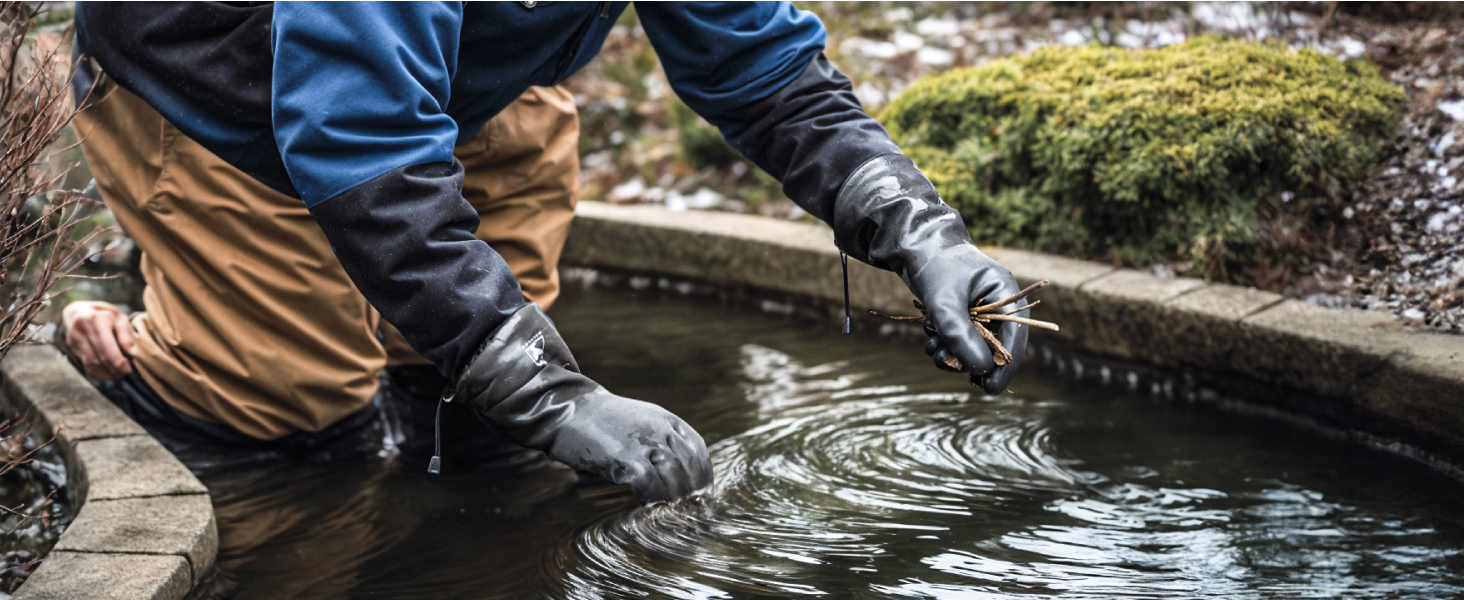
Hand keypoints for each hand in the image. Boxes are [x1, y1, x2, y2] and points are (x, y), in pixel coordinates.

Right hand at [60, 301, 135, 379]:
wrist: (80, 312)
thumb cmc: (106, 315)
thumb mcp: (120, 318)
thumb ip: (126, 334)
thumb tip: (132, 353)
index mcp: (97, 320)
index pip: (107, 347)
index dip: (119, 362)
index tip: (129, 368)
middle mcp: (82, 330)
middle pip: (99, 358)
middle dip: (114, 369)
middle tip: (126, 372)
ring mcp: (75, 340)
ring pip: (91, 364)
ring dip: (107, 373)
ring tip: (119, 373)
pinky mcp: (72, 348)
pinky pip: (86, 366)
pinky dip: (99, 373)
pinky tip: (109, 373)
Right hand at [548, 391, 711, 502]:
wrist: (569, 409)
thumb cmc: (601, 420)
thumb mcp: (639, 419)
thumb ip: (659, 438)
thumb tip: (675, 470)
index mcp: (666, 419)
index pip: (697, 450)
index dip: (702, 475)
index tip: (701, 493)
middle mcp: (660, 429)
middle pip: (688, 467)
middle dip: (692, 493)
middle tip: (689, 512)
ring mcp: (644, 443)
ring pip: (673, 479)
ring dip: (673, 500)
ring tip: (670, 514)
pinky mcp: (625, 458)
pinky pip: (650, 486)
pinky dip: (652, 500)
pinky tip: (647, 506)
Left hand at [833, 154, 1028, 393]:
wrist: (910, 244)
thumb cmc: (934, 266)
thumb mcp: (945, 303)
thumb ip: (962, 336)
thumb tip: (981, 370)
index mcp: (1006, 294)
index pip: (1015, 338)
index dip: (1004, 366)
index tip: (989, 388)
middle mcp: (997, 303)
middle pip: (993, 347)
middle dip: (968, 359)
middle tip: (944, 364)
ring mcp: (979, 309)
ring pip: (972, 347)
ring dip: (951, 353)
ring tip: (932, 348)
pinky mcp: (960, 313)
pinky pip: (958, 340)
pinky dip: (944, 344)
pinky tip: (929, 337)